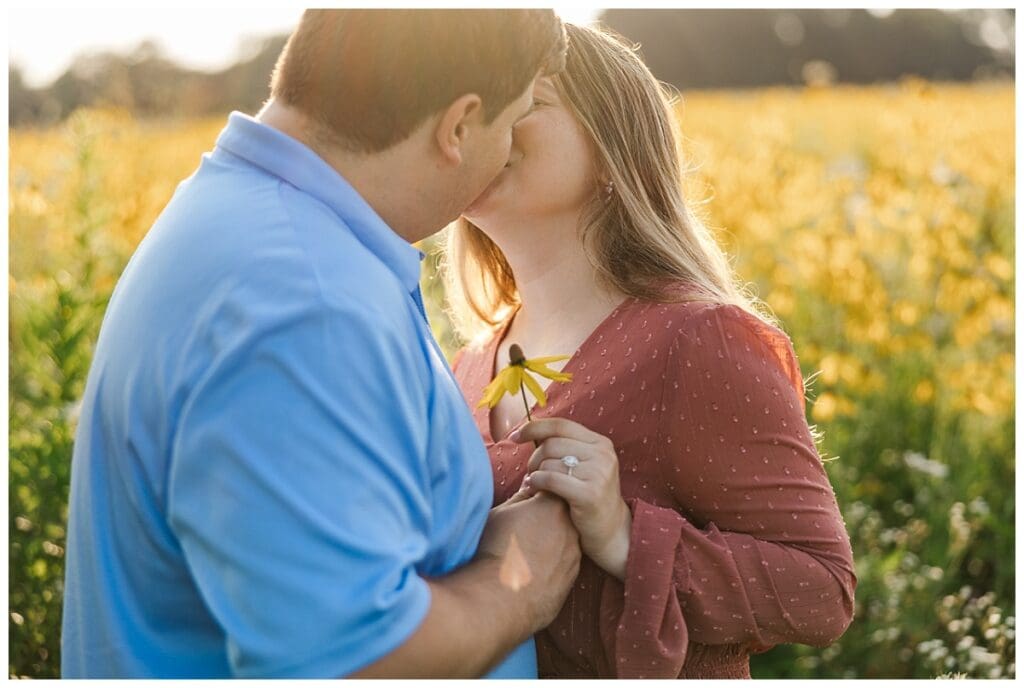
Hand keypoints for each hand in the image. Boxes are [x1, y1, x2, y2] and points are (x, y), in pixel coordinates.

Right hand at [476, 492, 581, 630]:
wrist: (500, 599)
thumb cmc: (495, 551)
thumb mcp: (500, 514)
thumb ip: (521, 497)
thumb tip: (530, 487)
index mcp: (553, 506)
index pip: (551, 489)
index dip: (536, 494)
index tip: (523, 503)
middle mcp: (570, 528)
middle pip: (561, 515)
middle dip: (546, 518)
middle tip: (523, 528)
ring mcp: (574, 555)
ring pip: (564, 540)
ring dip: (550, 542)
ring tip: (525, 553)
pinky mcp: (572, 578)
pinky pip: (563, 563)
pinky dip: (551, 564)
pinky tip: (531, 570)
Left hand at [509, 418, 631, 580]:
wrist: (611, 532)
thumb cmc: (588, 497)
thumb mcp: (584, 466)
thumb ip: (565, 447)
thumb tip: (528, 430)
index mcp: (600, 443)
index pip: (560, 425)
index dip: (533, 427)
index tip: (514, 436)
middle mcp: (603, 454)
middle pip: (551, 444)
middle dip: (533, 458)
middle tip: (530, 473)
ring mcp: (599, 473)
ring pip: (549, 462)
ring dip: (534, 473)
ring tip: (533, 484)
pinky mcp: (590, 494)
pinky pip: (551, 479)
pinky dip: (536, 482)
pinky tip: (532, 489)